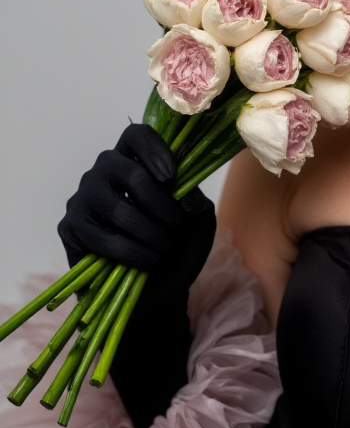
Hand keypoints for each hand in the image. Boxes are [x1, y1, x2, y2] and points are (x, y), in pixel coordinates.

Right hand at [57, 123, 215, 305]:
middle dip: (161, 206)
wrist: (157, 291)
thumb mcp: (199, 226)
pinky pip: (102, 238)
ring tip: (165, 250)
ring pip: (118, 208)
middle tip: (176, 227)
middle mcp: (103, 173)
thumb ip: (199, 206)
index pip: (136, 136)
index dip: (154, 150)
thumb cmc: (176, 250)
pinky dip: (132, 253)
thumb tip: (188, 198)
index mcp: (134, 161)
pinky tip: (148, 262)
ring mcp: (83, 198)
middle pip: (129, 172)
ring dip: (151, 233)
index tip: (172, 178)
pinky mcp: (71, 228)